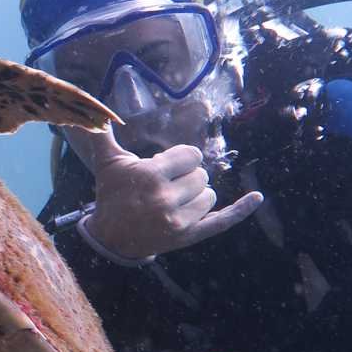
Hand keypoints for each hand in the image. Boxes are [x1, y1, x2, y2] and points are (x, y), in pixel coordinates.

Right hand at [80, 127, 262, 259]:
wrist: (110, 238)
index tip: (164, 167)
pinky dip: (242, 209)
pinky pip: (222, 220)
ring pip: (209, 195)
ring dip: (196, 194)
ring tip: (174, 200)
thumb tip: (93, 112)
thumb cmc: (111, 196)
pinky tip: (258, 197)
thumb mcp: (108, 164)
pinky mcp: (189, 236)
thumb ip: (102, 136)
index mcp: (150, 176)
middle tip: (164, 187)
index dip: (180, 159)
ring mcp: (179, 221)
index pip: (190, 156)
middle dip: (185, 177)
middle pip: (201, 176)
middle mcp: (166, 199)